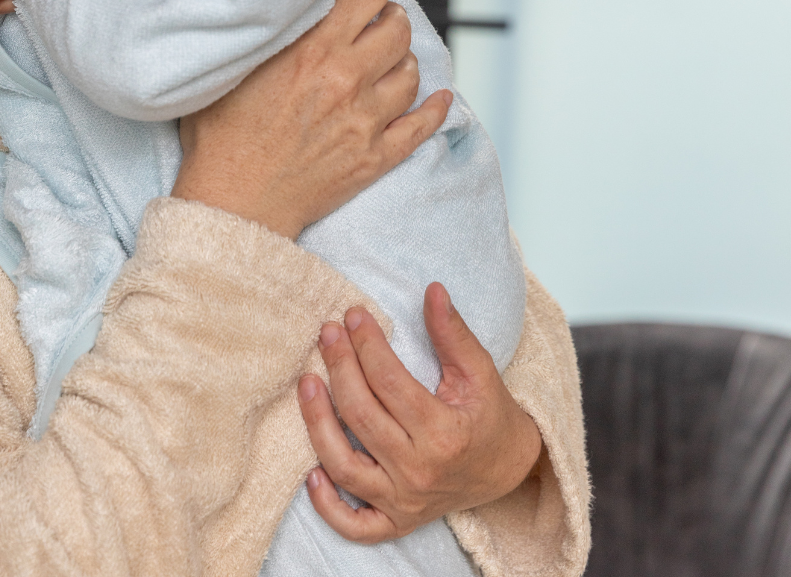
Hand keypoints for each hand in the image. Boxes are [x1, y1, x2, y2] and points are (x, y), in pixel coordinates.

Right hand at [171, 0, 452, 238]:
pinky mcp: (374, 157)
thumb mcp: (233, 69)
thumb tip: (285, 6)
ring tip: (390, 59)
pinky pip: (421, 127)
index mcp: (313, 53)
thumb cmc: (222, 139)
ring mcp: (366, 121)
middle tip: (381, 20)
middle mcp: (347, 82)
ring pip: (411, 73)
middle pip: (397, 31)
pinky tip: (439, 98)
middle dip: (392, 18)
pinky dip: (435, 109)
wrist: (234, 203)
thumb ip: (269, 35)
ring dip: (404, 59)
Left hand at [298, 283, 542, 541]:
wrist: (507, 470)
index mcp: (444, 432)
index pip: (389, 380)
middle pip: (362, 415)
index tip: (352, 314)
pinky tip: (310, 470)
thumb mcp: (480, 370)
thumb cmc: (489, 414)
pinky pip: (353, 525)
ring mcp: (404, 501)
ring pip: (345, 465)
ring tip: (306, 380)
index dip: (367, 343)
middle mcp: (420, 471)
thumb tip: (431, 289)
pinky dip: (328, 505)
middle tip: (326, 332)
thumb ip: (453, 332)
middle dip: (339, 367)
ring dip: (317, 423)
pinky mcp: (395, 522)